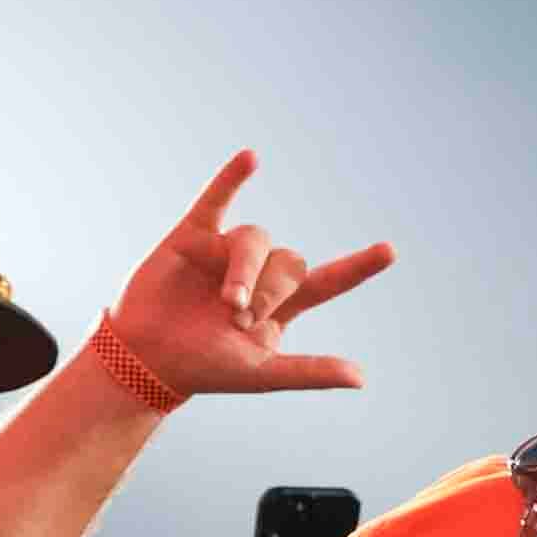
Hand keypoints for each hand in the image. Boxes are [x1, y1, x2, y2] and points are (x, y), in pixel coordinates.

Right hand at [99, 151, 396, 399]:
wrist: (146, 358)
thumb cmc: (205, 368)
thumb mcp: (260, 375)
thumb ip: (309, 371)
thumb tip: (360, 378)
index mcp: (282, 305)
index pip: (329, 280)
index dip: (358, 267)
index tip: (389, 252)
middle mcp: (259, 273)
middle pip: (288, 261)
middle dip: (269, 290)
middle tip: (239, 317)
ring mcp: (227, 252)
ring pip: (255, 240)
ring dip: (245, 269)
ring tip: (225, 301)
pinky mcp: (194, 236)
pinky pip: (216, 200)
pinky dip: (231, 178)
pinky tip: (250, 158)